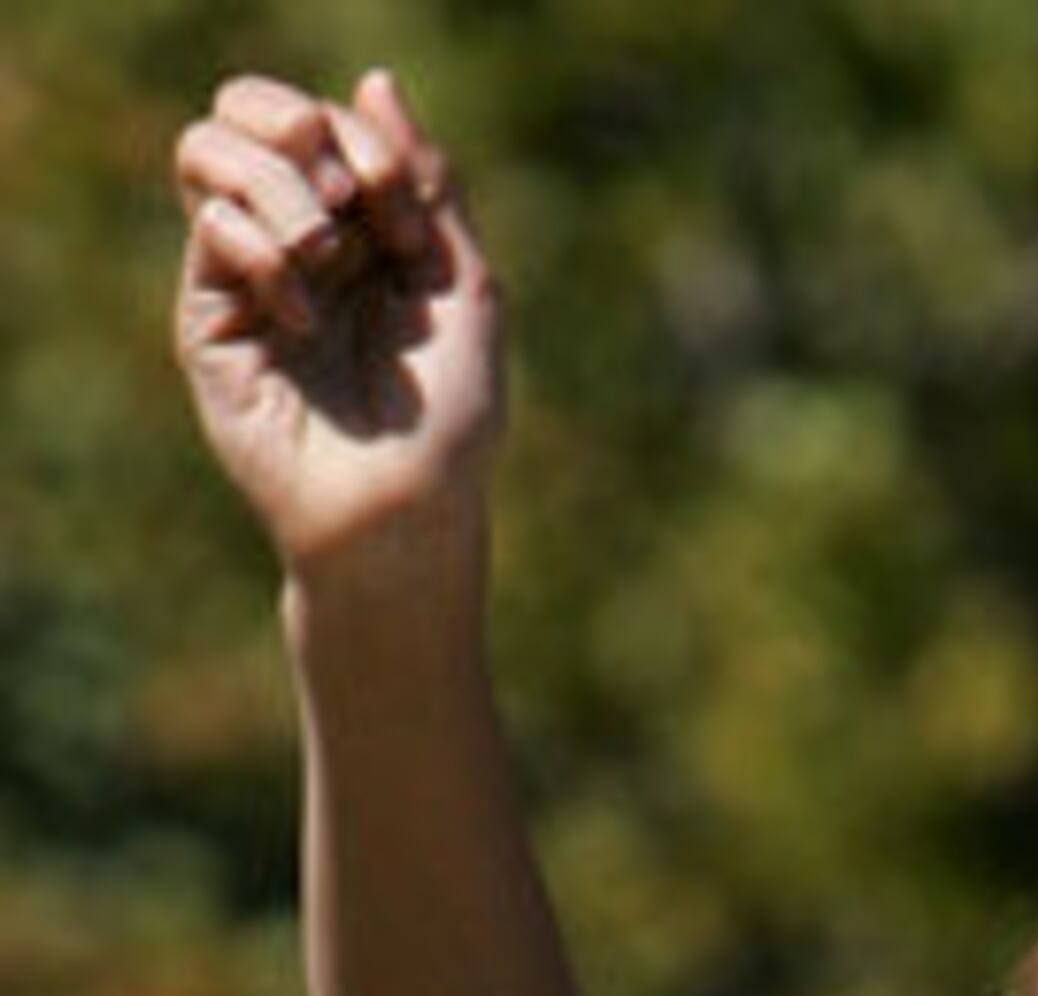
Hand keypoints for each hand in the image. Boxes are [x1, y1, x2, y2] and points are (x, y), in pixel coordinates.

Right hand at [172, 70, 501, 574]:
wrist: (406, 511)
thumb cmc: (451, 418)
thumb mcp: (465, 286)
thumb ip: (429, 183)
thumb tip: (375, 79)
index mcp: (367, 227)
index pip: (330, 122)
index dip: (370, 148)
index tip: (409, 227)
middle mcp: (303, 239)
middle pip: (253, 112)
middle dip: (303, 132)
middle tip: (352, 200)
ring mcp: (249, 273)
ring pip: (211, 152)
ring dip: (279, 186)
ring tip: (324, 253)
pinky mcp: (208, 315)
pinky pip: (211, 230)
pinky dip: (263, 253)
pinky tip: (302, 317)